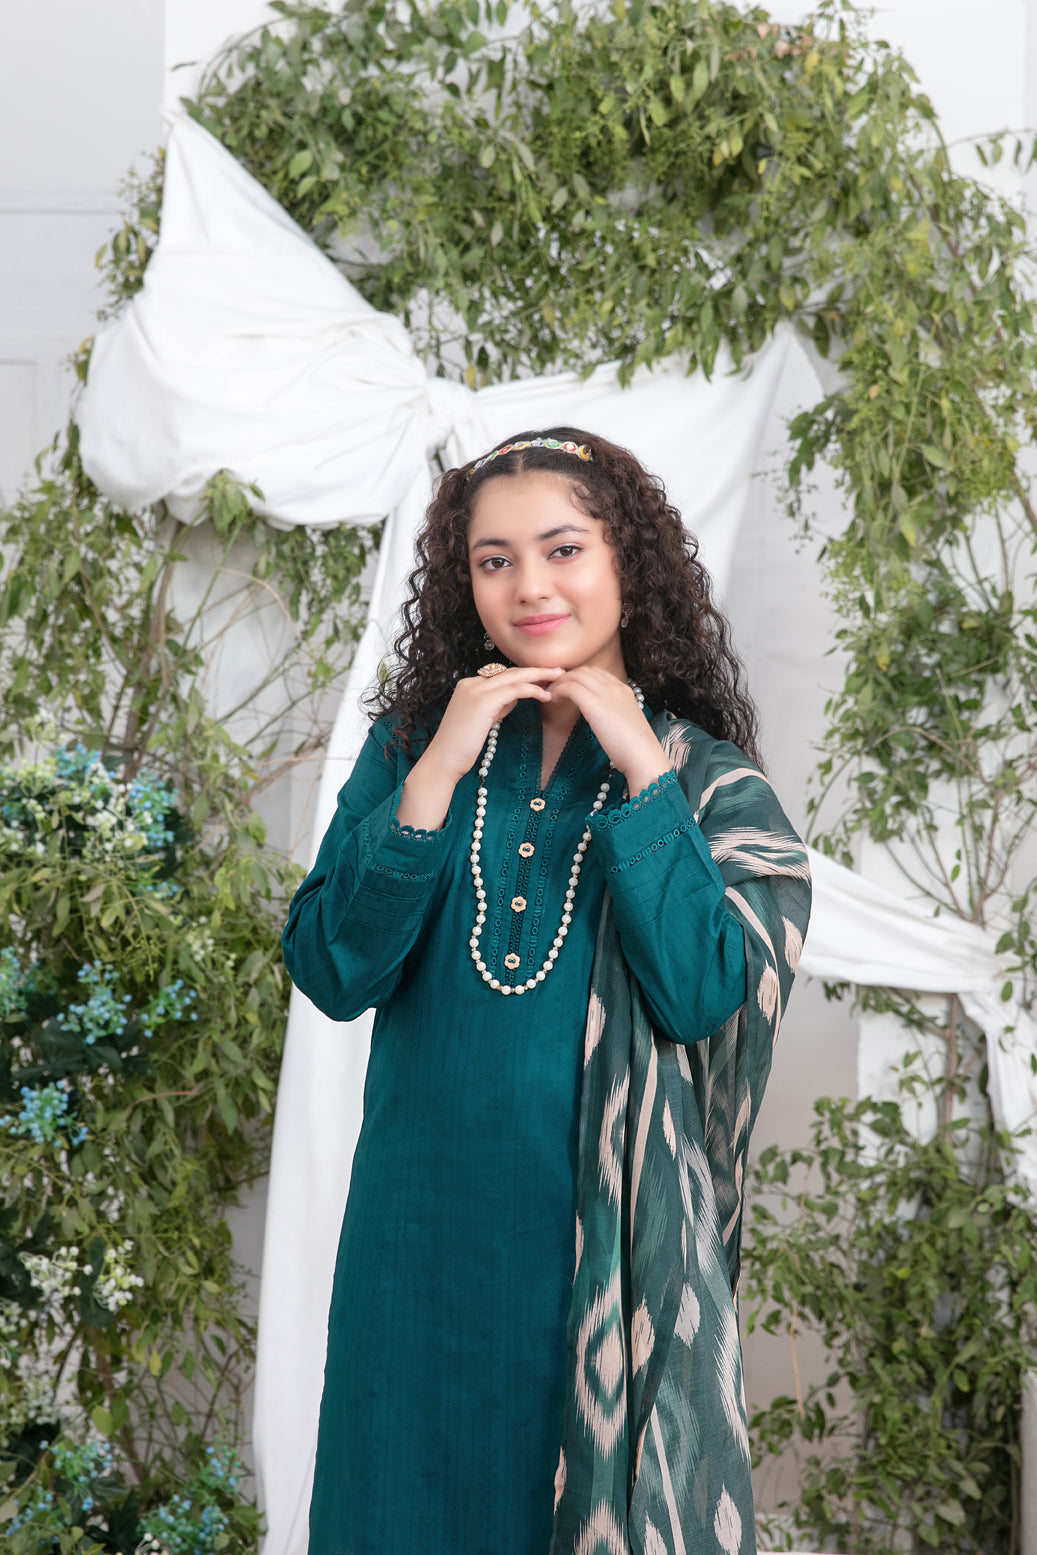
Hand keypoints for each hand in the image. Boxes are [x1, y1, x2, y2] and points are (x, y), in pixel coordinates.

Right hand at [395, 666, 563, 829]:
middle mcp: (471, 683)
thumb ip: (496, 706)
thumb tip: (514, 698)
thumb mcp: (481, 720)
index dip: (524, 675)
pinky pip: (514, 690)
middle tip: (559, 670)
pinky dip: (532, 690)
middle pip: (510, 671)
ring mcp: (475, 689)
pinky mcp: (483, 700)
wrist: (443, 761)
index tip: (543, 677)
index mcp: (468, 685)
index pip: (502, 675)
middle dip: (536, 670)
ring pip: (515, 676)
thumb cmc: (461, 747)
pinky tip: (545, 696)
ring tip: (560, 677)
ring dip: (539, 676)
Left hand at [548, 667, 670, 793]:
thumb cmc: (635, 748)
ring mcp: (606, 694)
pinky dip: (559, 690)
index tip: (567, 686)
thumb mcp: (625, 724)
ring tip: (551, 694)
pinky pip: (571, 688)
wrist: (643, 756)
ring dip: (560, 682)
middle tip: (554, 688)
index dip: (579, 677)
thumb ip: (613, 715)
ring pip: (576, 676)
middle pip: (585, 670)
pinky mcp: (595, 704)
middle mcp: (615, 687)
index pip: (597, 673)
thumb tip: (601, 719)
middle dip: (567, 676)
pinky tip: (553, 700)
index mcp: (624, 690)